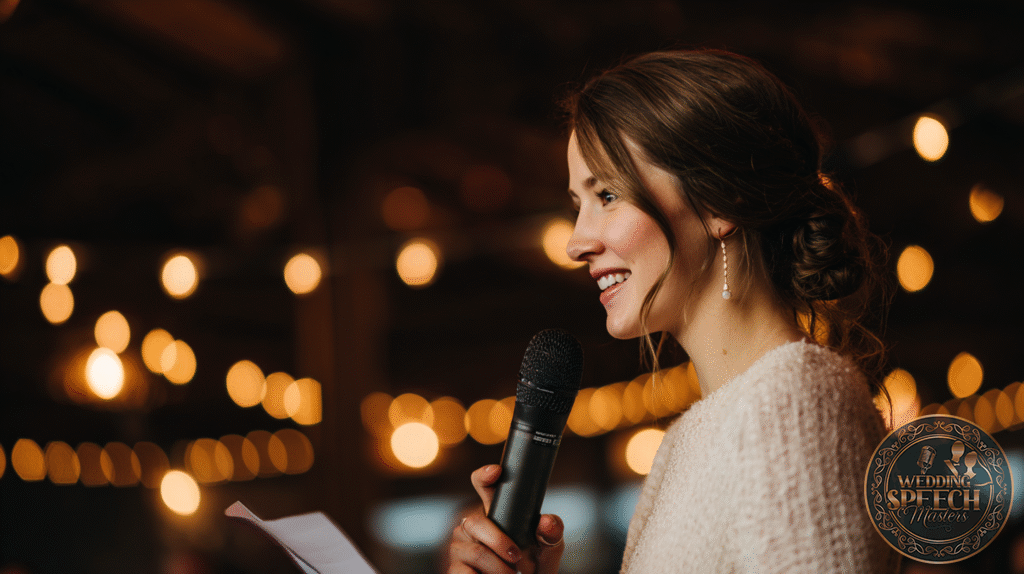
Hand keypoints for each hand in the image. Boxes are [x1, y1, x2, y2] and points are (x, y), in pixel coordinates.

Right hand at [446, 464, 564, 573]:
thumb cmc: (532, 567)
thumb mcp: (548, 551)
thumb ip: (552, 535)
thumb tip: (546, 521)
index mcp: (495, 513)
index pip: (484, 487)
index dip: (484, 476)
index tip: (495, 471)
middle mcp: (473, 527)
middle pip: (475, 522)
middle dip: (499, 540)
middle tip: (517, 557)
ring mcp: (460, 548)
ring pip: (476, 552)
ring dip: (498, 568)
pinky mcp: (454, 569)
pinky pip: (464, 572)